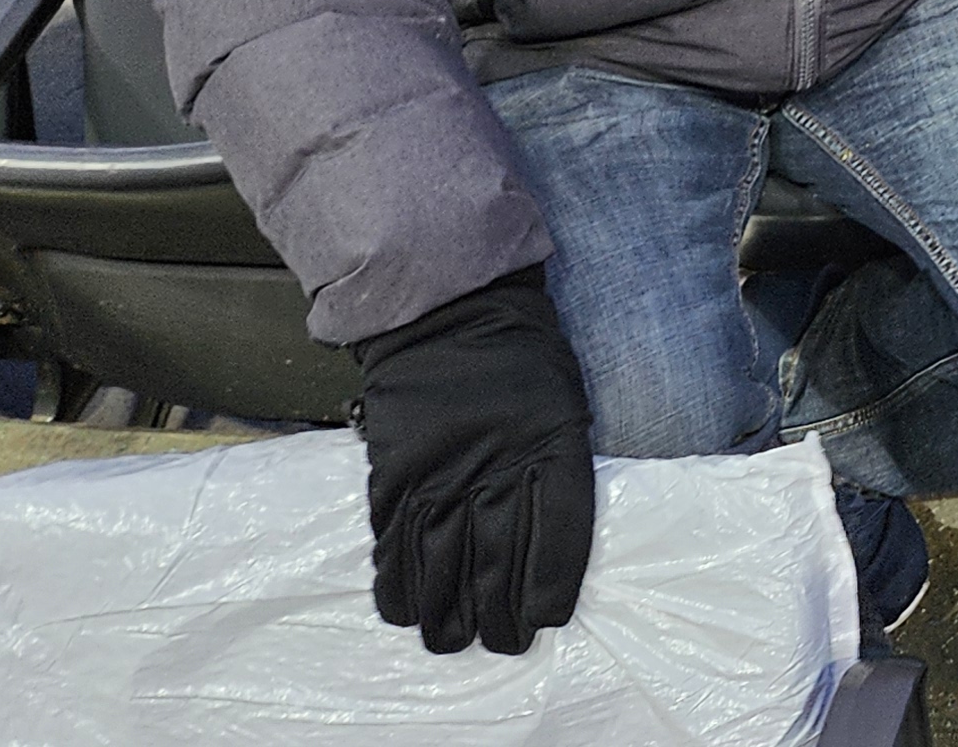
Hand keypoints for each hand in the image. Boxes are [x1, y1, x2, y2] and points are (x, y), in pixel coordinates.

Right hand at [350, 269, 596, 656]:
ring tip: (453, 641)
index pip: (560, 537)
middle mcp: (496, 470)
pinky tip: (406, 612)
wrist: (449, 315)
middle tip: (502, 642)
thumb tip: (550, 539)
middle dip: (501, 616)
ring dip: (447, 615)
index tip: (546, 618)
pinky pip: (393, 547)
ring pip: (442, 568)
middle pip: (500, 564)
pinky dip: (397, 586)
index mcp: (553, 448)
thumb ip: (559, 471)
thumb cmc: (521, 361)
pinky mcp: (394, 477)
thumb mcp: (564, 406)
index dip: (552, 587)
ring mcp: (441, 476)